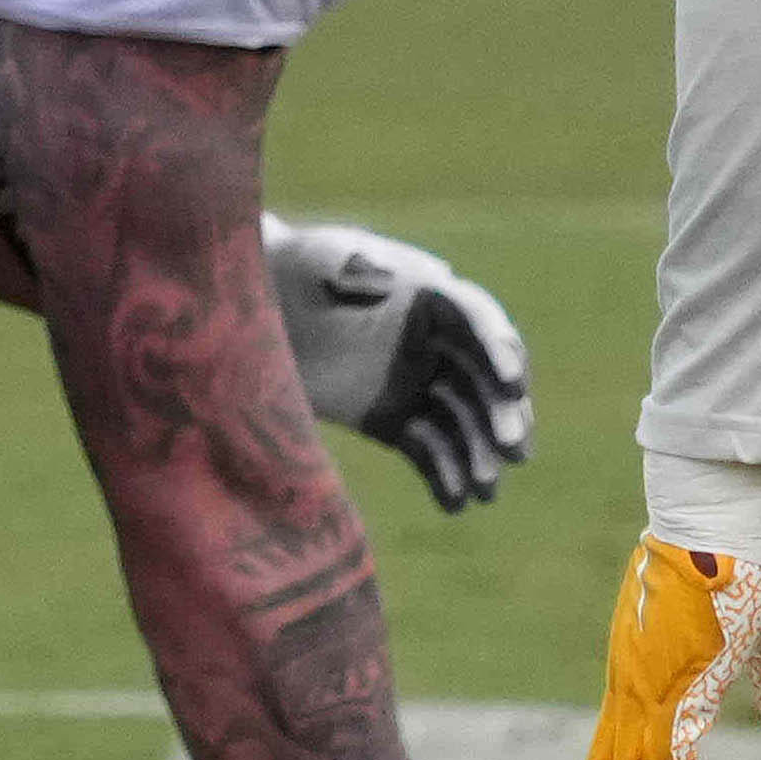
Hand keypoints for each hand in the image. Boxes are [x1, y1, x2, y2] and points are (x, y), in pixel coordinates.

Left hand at [269, 217, 529, 511]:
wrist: (245, 316)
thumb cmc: (287, 271)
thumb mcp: (317, 257)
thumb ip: (355, 264)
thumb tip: (403, 278)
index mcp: (428, 294)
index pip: (479, 321)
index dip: (501, 351)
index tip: (514, 384)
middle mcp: (433, 342)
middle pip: (483, 379)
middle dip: (502, 414)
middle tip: (515, 450)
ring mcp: (415, 384)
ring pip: (462, 421)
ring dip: (479, 454)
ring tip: (486, 491)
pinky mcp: (392, 420)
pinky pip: (428, 450)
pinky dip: (444, 475)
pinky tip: (454, 502)